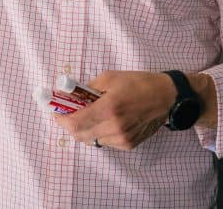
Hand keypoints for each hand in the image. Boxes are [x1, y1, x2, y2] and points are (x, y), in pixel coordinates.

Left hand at [53, 71, 173, 149]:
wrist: (166, 97)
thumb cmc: (137, 83)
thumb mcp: (109, 78)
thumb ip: (86, 89)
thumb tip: (67, 94)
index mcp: (109, 109)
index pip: (75, 123)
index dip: (61, 119)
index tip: (55, 111)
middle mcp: (115, 128)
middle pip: (79, 135)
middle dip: (69, 124)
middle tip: (68, 112)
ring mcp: (122, 139)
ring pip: (91, 139)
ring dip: (84, 128)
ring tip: (90, 114)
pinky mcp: (128, 145)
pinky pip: (104, 141)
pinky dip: (98, 132)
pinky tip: (105, 120)